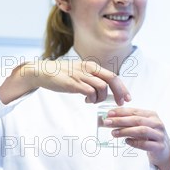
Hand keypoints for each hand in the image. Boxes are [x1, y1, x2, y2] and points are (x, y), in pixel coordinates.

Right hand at [0, 59, 130, 104]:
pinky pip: (90, 92)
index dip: (122, 87)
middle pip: (111, 79)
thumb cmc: (62, 74)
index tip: (127, 98)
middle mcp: (88, 69)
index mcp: (92, 66)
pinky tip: (87, 100)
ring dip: (101, 98)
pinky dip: (92, 99)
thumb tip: (105, 90)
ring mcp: (81, 75)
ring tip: (93, 101)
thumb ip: (92, 79)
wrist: (43, 72)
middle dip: (119, 93)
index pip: (112, 76)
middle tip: (121, 103)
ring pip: (102, 87)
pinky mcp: (73, 83)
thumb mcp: (80, 73)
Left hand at [104, 107, 169, 169]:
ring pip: (142, 131)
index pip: (134, 111)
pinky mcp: (159, 147)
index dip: (121, 112)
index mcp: (151, 115)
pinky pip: (145, 144)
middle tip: (107, 122)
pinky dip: (134, 142)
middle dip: (120, 120)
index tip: (109, 113)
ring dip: (126, 131)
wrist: (164, 151)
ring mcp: (159, 135)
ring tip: (114, 133)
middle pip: (137, 120)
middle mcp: (157, 123)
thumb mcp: (142, 126)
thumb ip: (130, 122)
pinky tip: (126, 141)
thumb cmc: (150, 136)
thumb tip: (111, 119)